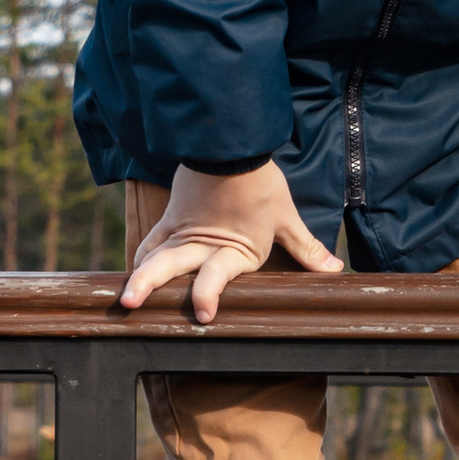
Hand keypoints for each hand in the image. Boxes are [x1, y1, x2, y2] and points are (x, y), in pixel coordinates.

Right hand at [119, 161, 343, 323]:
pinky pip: (151, 241)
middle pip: (168, 265)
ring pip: (153, 256)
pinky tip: (136, 273)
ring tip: (125, 297)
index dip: (207, 295)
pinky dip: (143, 258)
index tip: (203, 316)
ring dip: (139, 276)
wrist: (232, 143)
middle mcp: (202, 243)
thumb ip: (305, 248)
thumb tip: (334, 269)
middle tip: (130, 304)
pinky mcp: (171, 218)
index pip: (216, 275)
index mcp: (234, 248)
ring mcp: (182, 230)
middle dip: (148, 286)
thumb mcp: (285, 217)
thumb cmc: (261, 182)